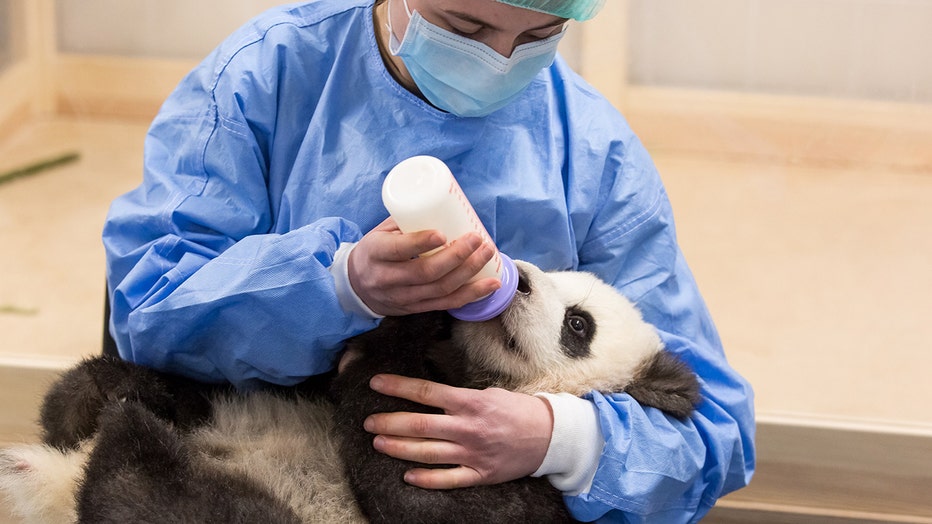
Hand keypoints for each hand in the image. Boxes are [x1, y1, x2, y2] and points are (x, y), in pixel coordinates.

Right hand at [348, 218, 500, 315]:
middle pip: (426, 272)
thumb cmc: (374, 251)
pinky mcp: (415, 308)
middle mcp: (387, 278)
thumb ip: (408, 222)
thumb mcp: (380, 232)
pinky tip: (491, 285)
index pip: (398, 250)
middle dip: (456, 256)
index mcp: (375, 253)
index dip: (421, 243)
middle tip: (476, 240)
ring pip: (440, 289)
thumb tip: (445, 206)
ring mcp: (402, 297)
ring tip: (488, 255)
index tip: (443, 233)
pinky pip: (447, 304)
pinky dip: (472, 295)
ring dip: (469, 273)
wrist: (355, 287)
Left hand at [364, 374, 553, 488]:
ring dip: (399, 448)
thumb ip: (460, 397)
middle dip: (390, 421)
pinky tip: (407, 475)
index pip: (427, 392)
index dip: (398, 387)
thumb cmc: (517, 410)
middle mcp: (469, 428)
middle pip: (420, 424)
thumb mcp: (489, 394)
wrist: (549, 436)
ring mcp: (473, 454)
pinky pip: (448, 479)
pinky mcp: (480, 474)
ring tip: (379, 442)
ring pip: (427, 453)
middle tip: (368, 421)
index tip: (376, 383)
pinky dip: (426, 479)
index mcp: (471, 403)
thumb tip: (429, 396)